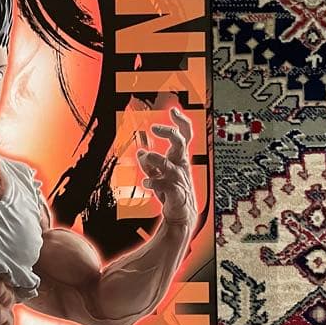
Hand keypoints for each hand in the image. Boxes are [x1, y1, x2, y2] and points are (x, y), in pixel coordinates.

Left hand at [136, 108, 195, 226]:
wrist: (181, 214)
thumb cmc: (171, 191)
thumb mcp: (159, 173)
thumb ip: (150, 162)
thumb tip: (140, 151)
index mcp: (179, 158)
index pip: (185, 135)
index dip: (181, 121)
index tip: (173, 110)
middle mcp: (180, 165)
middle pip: (180, 142)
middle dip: (168, 132)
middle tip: (154, 127)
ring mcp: (178, 178)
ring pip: (167, 162)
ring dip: (153, 157)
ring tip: (144, 157)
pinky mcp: (174, 192)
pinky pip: (162, 184)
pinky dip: (152, 182)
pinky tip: (146, 183)